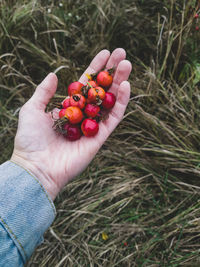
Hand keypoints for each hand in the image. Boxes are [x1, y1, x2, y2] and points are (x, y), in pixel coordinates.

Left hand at [11, 48, 131, 199]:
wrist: (36, 167)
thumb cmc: (30, 140)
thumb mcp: (32, 110)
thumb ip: (43, 92)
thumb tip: (54, 74)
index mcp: (69, 108)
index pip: (86, 84)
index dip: (95, 69)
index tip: (106, 53)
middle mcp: (83, 115)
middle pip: (101, 90)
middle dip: (111, 72)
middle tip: (122, 54)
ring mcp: (93, 126)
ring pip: (110, 101)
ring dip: (120, 83)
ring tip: (127, 64)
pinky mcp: (100, 137)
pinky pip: (113, 118)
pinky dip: (121, 102)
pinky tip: (125, 86)